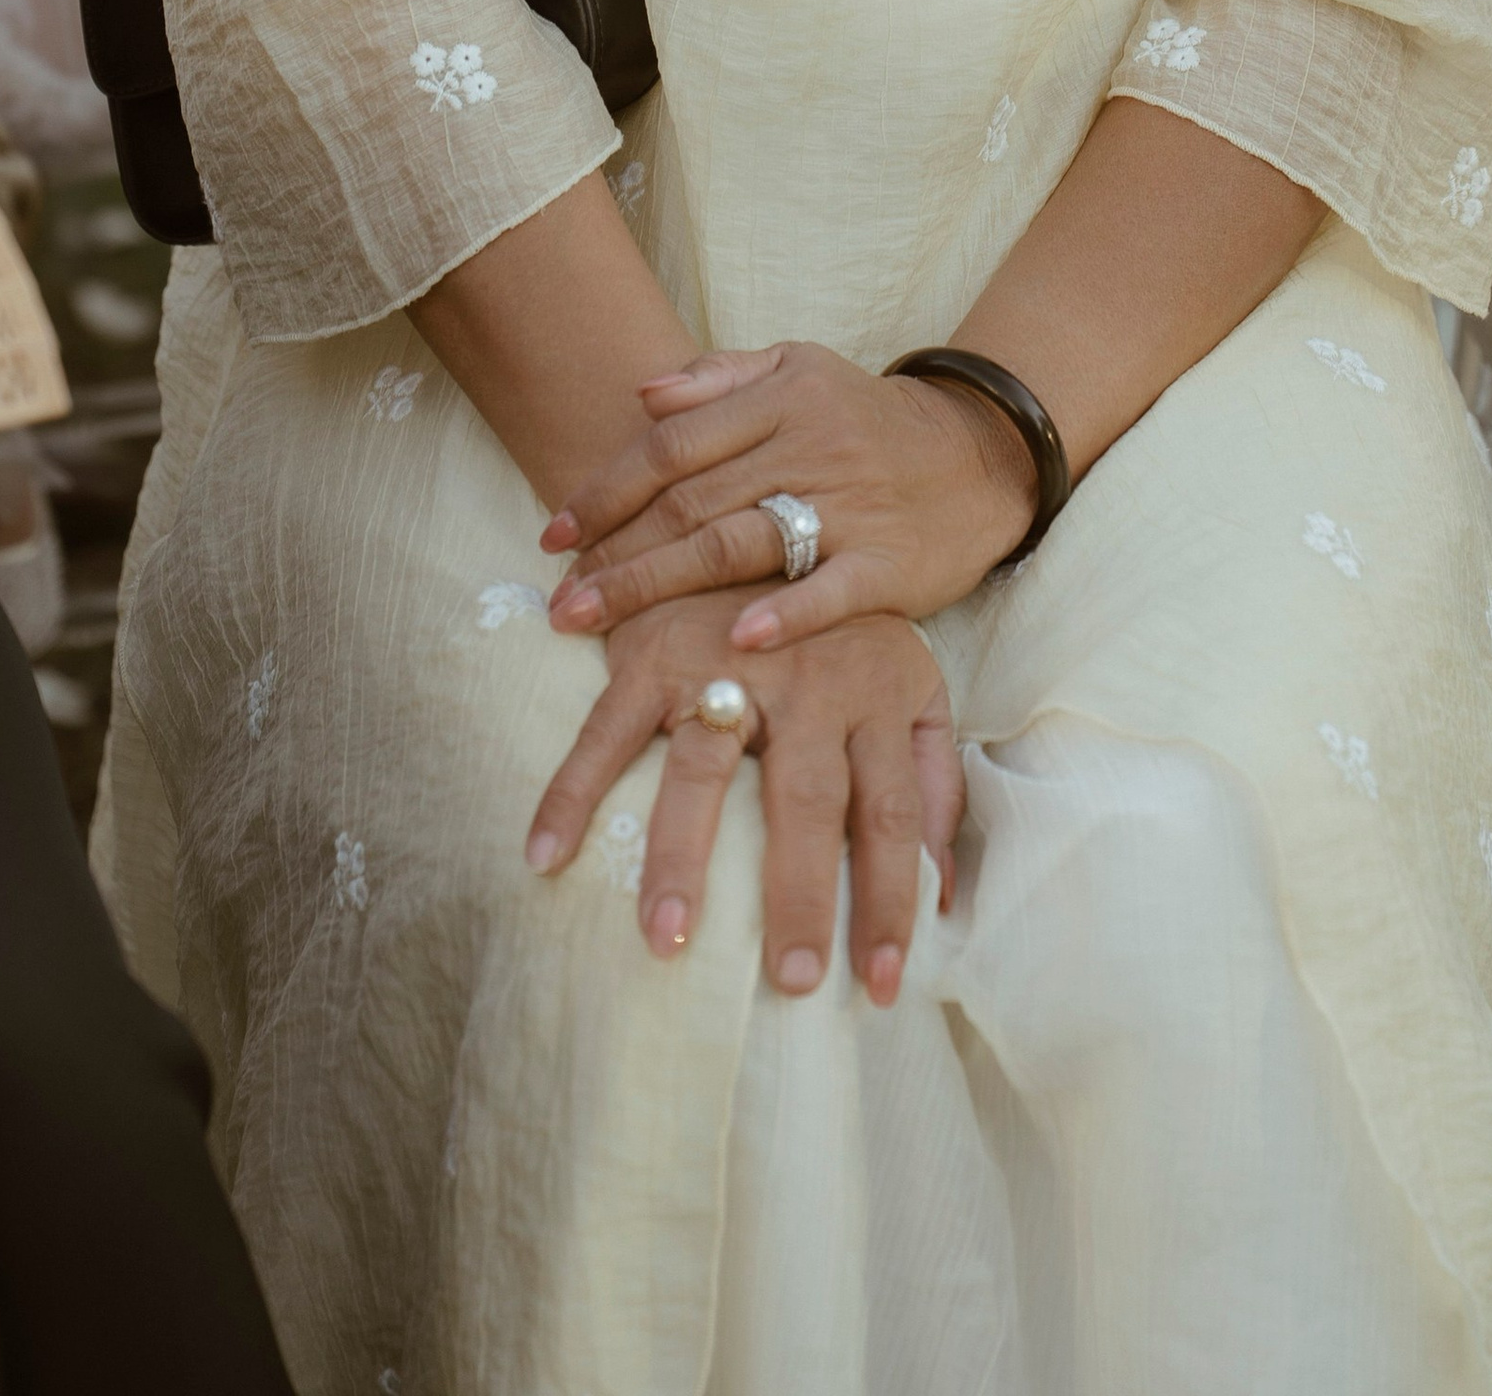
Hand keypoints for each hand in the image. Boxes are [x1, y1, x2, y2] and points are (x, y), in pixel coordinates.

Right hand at [524, 588, 964, 1005]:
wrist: (758, 507)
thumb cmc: (843, 627)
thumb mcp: (912, 683)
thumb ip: (933, 782)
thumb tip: (944, 896)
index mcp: (878, 694)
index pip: (892, 813)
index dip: (892, 899)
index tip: (886, 984)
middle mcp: (810, 679)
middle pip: (809, 800)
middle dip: (803, 894)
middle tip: (794, 980)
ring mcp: (728, 661)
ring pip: (707, 768)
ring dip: (684, 854)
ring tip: (670, 938)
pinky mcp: (655, 650)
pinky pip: (608, 730)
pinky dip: (572, 791)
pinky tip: (547, 856)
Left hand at [542, 339, 1036, 650]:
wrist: (977, 455)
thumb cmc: (866, 419)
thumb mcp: (801, 369)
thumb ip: (721, 377)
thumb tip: (642, 392)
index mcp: (780, 400)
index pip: (673, 445)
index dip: (606, 490)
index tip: (554, 535)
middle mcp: (809, 448)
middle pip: (692, 503)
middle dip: (615, 553)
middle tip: (558, 599)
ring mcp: (850, 506)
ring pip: (739, 544)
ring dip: (660, 585)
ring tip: (596, 621)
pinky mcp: (890, 562)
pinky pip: (831, 590)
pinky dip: (784, 613)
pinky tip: (735, 637)